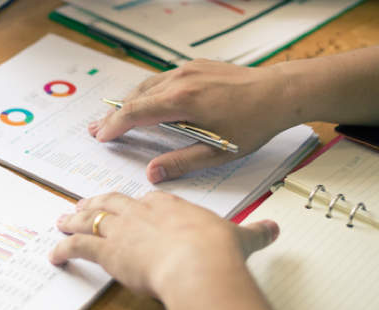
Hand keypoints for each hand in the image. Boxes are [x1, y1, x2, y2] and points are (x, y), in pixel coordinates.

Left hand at [50, 191, 278, 297]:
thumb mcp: (240, 238)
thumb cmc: (216, 250)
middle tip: (84, 203)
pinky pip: (78, 246)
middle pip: (113, 202)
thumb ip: (253, 233)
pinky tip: (55, 253)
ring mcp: (122, 229)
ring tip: (62, 220)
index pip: (147, 199)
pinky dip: (64, 249)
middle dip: (97, 202)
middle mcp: (141, 212)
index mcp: (170, 206)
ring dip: (74, 220)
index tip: (129, 205)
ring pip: (91, 218)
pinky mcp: (107, 250)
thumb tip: (272, 230)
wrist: (198, 263)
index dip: (135, 204)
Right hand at [89, 60, 296, 182]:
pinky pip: (162, 79)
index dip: (114, 126)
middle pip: (135, 98)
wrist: (280, 92)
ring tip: (115, 117)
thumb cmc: (254, 122)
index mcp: (182, 101)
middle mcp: (180, 80)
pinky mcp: (196, 67)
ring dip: (129, 103)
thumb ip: (181, 163)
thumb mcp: (218, 152)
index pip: (135, 113)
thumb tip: (152, 174)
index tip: (101, 136)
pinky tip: (145, 102)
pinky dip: (147, 92)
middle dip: (114, 115)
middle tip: (97, 129)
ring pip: (147, 86)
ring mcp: (188, 70)